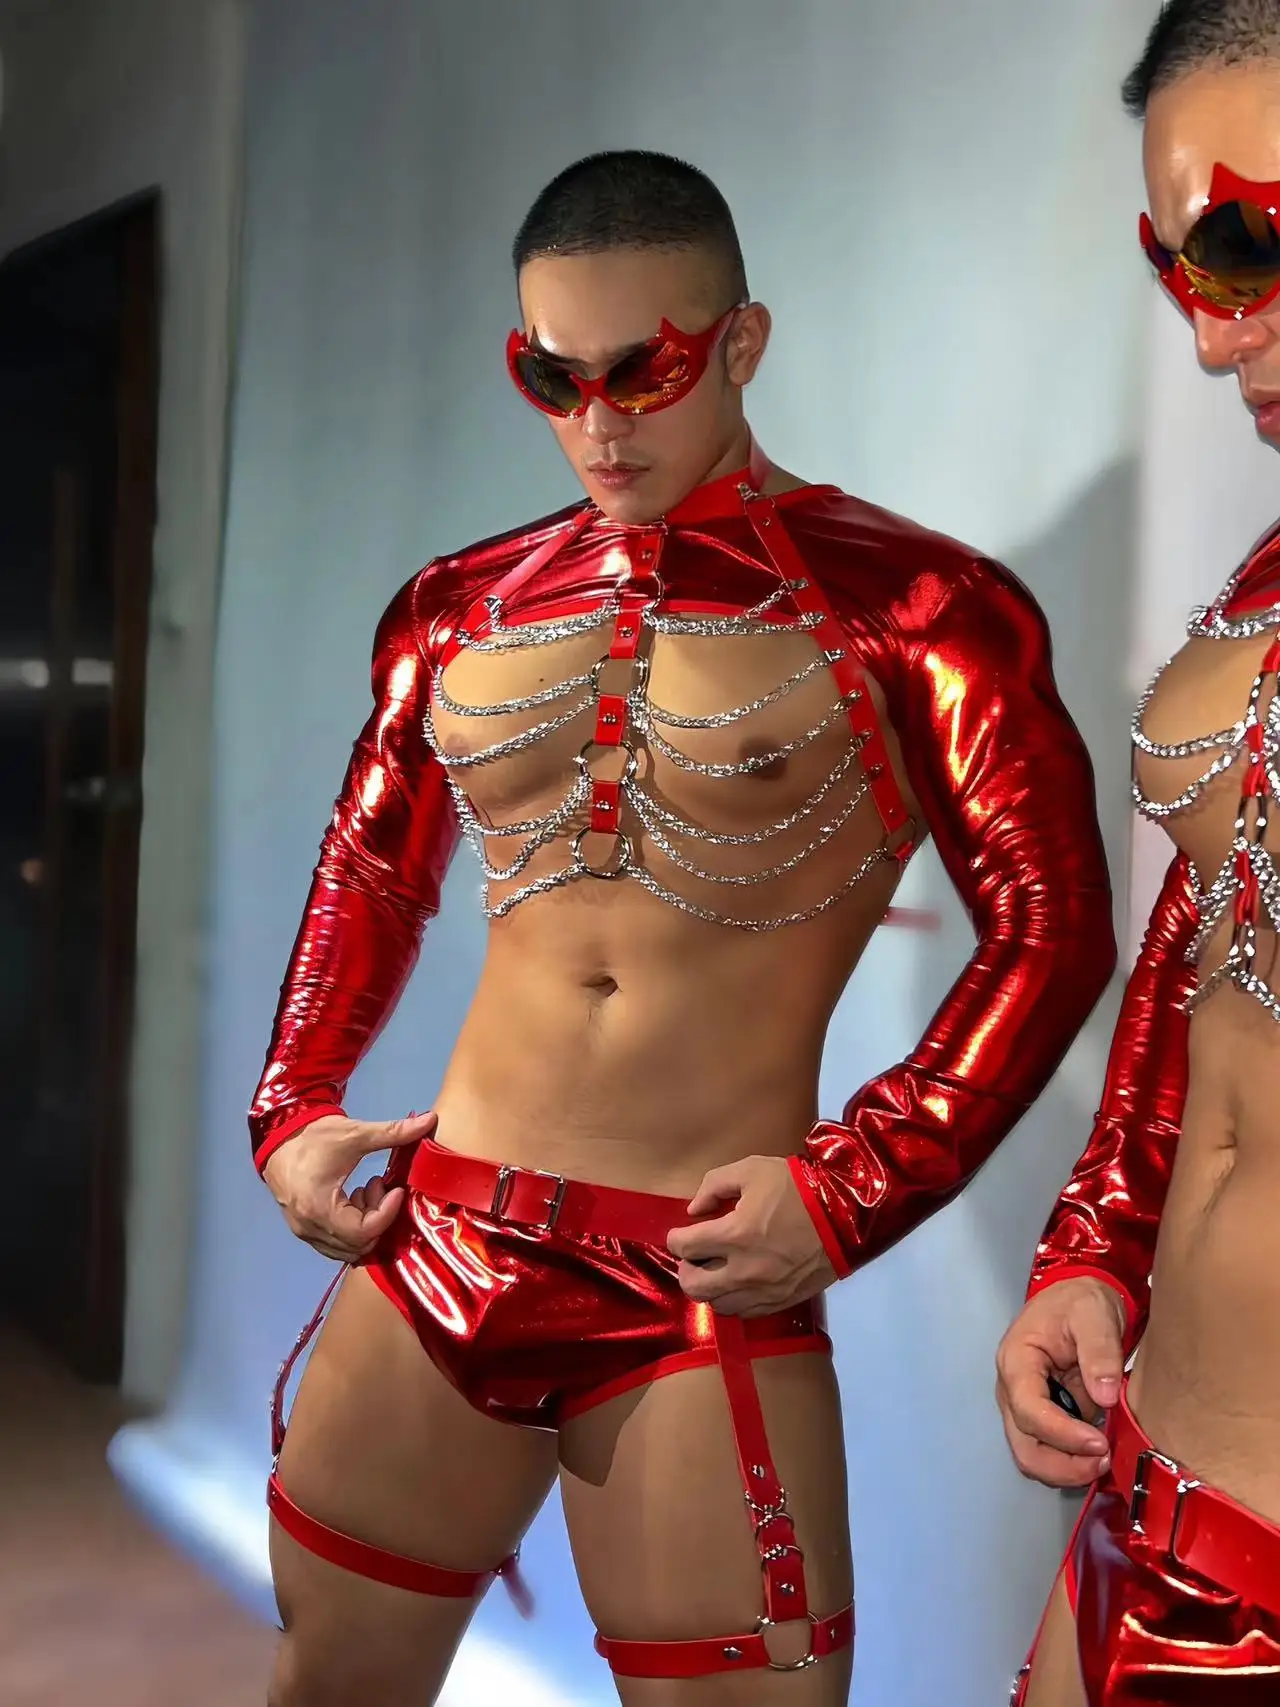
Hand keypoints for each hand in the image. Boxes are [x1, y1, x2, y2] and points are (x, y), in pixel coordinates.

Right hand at [262, 1110, 436, 1262]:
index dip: (388, 1213)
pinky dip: (353, 1229)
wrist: (278, 1135)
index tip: (397, 1189)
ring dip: (366, 1225)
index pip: (364, 1232)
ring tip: (367, 1191)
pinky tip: (354, 1200)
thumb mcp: (355, 1133)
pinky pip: (336, 1244)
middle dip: (378, 1218)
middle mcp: (309, 1227)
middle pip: (358, 1245)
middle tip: (381, 1188)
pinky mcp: (304, 1229)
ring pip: (348, 1249)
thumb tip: (430, 1120)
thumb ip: (394, 1132)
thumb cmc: (314, 1136)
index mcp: (319, 1208)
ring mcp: (305, 1232)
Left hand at [666, 1154, 835, 1316]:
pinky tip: (737, 1282)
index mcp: (734, 1235)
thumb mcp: (751, 1169)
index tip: (680, 1233)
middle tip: (693, 1255)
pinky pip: (743, 1312)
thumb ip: (714, 1185)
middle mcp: (743, 1270)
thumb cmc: (796, 1187)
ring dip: (708, 1287)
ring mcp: (763, 1291)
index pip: (684, 1247)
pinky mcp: (780, 1301)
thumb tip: (694, 1210)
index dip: (674, 1239)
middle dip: (685, 1269)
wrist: (845, 1214)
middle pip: (693, 1286)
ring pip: (717, 1304)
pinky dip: (732, 1299)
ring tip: (715, 1269)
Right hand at [995, 1276, 1126, 1487]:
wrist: (1078, 1299)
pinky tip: (1098, 1455)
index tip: (1098, 1443)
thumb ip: (1099, 1352)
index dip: (1062, 1434)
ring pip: (1033, 1457)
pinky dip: (1071, 1464)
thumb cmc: (1080, 1302)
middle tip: (1103, 1462)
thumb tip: (1104, 1397)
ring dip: (1066, 1470)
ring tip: (1104, 1460)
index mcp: (1017, 1361)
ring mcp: (1024, 1408)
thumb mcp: (1093, 1314)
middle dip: (1062, 1465)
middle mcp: (1012, 1390)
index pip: (1028, 1409)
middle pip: (1023, 1446)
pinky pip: (1048, 1453)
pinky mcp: (1042, 1419)